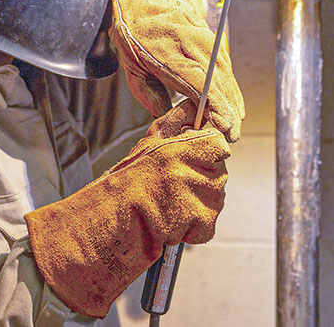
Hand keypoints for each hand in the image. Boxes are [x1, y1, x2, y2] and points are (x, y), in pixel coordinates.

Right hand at [25, 101, 229, 317]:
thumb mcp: (149, 143)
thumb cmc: (127, 180)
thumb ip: (176, 123)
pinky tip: (174, 221)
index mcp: (182, 149)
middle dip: (203, 178)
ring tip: (172, 204)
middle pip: (219, 172)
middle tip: (177, 186)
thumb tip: (192, 106)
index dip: (210, 149)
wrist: (114, 218)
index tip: (199, 156)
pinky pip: (208, 224)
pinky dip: (195, 227)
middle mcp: (193, 172)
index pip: (219, 143)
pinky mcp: (201, 224)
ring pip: (216, 198)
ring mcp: (200, 200)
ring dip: (199, 203)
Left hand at [109, 0, 243, 141]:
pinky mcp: (212, 40)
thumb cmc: (135, 30)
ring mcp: (204, 39)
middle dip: (227, 110)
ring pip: (225, 74)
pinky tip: (233, 105)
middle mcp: (190, 43)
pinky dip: (230, 88)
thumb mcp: (130, 63)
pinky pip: (226, 67)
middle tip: (232, 136)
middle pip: (216, 80)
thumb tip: (165, 119)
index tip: (222, 123)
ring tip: (234, 126)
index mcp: (166, 50)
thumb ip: (147, 93)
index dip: (213, 104)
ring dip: (232, 101)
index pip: (197, 80)